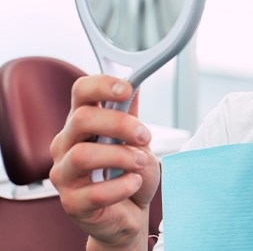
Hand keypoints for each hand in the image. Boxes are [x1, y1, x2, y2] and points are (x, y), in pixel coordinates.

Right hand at [50, 75, 159, 249]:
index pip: (81, 91)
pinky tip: (133, 183)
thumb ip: (132, 115)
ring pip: (83, 155)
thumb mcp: (137, 139)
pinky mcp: (72, 203)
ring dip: (120, 156)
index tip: (127, 88)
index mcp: (83, 122)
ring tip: (139, 163)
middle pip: (82, 118)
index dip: (103, 85)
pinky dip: (122, 186)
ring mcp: (64, 174)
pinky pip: (95, 192)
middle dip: (119, 123)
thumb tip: (135, 84)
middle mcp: (67, 144)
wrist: (130, 212)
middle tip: (144, 135)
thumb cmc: (130, 172)